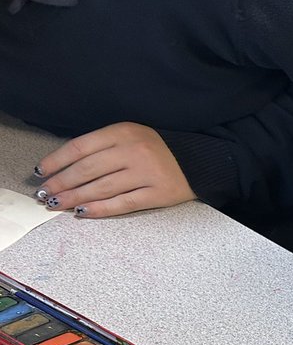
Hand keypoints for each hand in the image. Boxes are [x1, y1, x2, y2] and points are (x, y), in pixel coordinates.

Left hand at [35, 122, 195, 217]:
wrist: (198, 163)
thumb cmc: (157, 151)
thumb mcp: (130, 137)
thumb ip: (103, 146)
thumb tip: (66, 168)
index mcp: (124, 132)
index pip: (81, 147)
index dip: (57, 161)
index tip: (42, 172)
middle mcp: (134, 151)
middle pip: (87, 169)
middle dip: (62, 183)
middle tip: (45, 193)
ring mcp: (147, 173)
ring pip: (101, 188)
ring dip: (74, 198)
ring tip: (57, 204)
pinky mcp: (157, 194)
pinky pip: (122, 204)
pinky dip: (99, 209)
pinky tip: (83, 212)